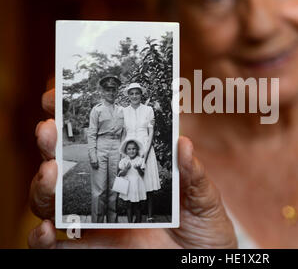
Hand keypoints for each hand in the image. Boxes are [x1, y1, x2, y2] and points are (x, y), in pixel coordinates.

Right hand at [29, 88, 236, 248]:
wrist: (201, 261)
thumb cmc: (202, 226)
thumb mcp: (202, 197)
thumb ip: (192, 175)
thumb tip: (184, 144)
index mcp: (130, 168)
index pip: (98, 139)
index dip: (79, 118)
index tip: (64, 97)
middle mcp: (106, 189)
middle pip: (66, 162)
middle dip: (52, 142)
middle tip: (50, 128)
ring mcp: (95, 219)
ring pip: (53, 198)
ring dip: (45, 183)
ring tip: (53, 170)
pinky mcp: (89, 250)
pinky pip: (55, 245)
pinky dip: (42, 237)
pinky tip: (47, 229)